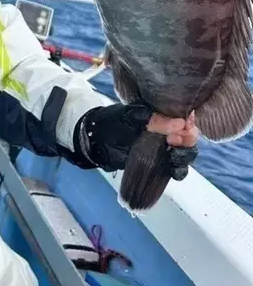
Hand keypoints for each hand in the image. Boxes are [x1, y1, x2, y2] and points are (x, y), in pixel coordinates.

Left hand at [74, 102, 198, 177]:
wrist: (95, 143)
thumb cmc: (111, 123)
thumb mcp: (129, 117)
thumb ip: (152, 119)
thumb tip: (178, 124)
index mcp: (161, 114)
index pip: (184, 117)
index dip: (189, 122)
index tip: (184, 126)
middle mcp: (166, 131)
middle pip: (189, 136)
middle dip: (188, 139)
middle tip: (173, 140)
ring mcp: (163, 148)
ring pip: (185, 153)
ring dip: (184, 154)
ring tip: (172, 153)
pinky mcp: (158, 164)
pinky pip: (176, 169)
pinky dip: (179, 170)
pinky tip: (173, 169)